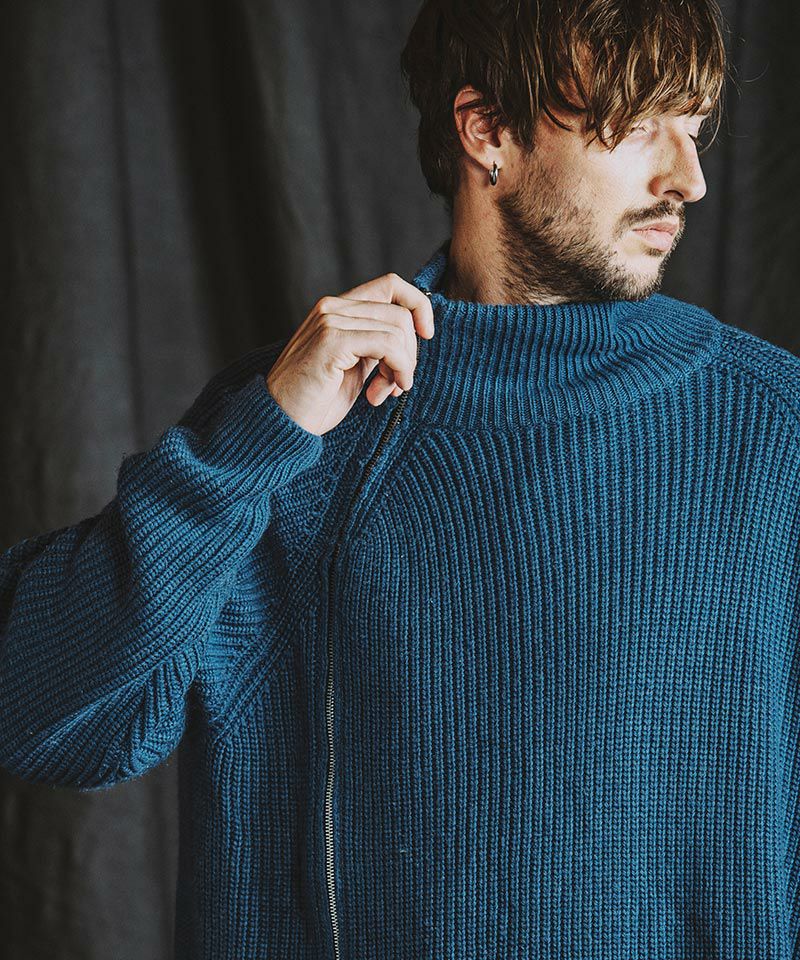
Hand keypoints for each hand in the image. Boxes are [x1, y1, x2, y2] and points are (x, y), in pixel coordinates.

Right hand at [265, 272, 434, 435]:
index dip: (417, 306)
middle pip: (400, 312)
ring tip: (384, 392)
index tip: (426, 335)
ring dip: (402, 367)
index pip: (391, 285)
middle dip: (409, 353)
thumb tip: (416, 336)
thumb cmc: (315, 401)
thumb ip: (377, 346)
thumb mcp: (355, 366)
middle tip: (396, 385)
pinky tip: (383, 392)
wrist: (281, 422)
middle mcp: (332, 307)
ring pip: (397, 328)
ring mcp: (330, 320)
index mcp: (337, 310)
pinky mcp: (332, 340)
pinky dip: (397, 368)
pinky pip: (387, 344)